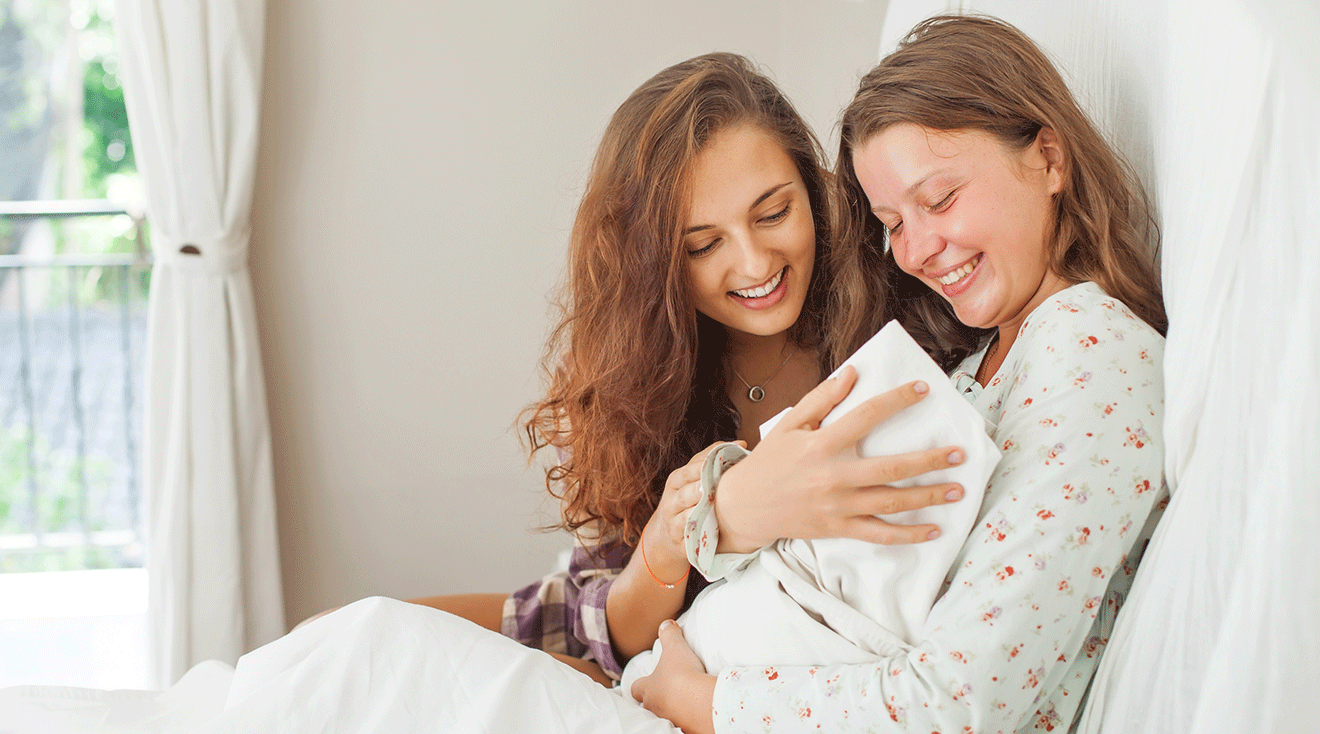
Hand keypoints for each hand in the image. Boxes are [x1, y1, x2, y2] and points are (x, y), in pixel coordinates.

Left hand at [630, 621, 716, 733]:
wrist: (700, 702)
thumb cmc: (681, 674)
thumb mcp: (675, 648)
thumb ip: (669, 635)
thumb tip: (666, 624)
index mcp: (648, 689)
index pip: (636, 688)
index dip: (640, 683)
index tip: (646, 680)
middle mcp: (655, 707)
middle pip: (649, 705)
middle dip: (657, 698)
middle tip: (668, 691)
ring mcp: (670, 720)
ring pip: (666, 714)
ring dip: (674, 707)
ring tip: (686, 700)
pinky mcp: (686, 729)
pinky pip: (684, 722)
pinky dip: (688, 717)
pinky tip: (697, 710)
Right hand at [644, 440, 745, 579]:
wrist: (668, 534)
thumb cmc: (688, 499)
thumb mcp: (693, 478)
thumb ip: (712, 459)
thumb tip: (742, 443)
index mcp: (676, 481)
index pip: (687, 471)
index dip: (703, 465)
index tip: (721, 460)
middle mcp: (672, 500)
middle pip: (685, 492)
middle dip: (698, 488)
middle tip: (710, 485)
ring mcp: (673, 520)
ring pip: (684, 514)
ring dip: (698, 509)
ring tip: (709, 503)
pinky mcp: (679, 539)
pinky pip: (688, 535)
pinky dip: (697, 530)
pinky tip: (709, 526)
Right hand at [716, 366, 966, 552]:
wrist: (743, 506)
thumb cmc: (769, 461)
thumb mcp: (790, 423)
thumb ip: (822, 399)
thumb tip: (852, 373)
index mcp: (822, 444)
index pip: (867, 416)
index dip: (897, 400)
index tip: (923, 390)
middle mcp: (833, 476)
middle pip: (892, 467)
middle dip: (930, 460)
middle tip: (959, 453)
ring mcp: (837, 506)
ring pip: (892, 503)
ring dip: (928, 496)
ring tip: (958, 489)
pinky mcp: (837, 528)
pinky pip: (879, 534)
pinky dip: (908, 536)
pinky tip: (933, 530)